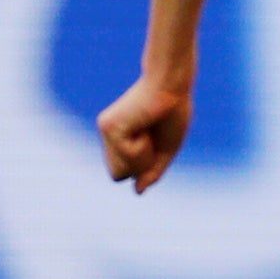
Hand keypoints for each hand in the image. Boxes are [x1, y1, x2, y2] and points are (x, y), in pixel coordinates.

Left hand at [98, 75, 193, 192]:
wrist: (172, 87)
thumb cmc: (173, 113)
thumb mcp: (166, 149)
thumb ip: (153, 171)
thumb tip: (138, 191)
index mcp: (119, 139)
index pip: (122, 173)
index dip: (141, 167)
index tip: (154, 143)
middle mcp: (108, 135)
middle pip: (117, 175)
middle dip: (139, 165)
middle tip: (150, 139)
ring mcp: (106, 131)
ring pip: (120, 170)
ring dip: (142, 157)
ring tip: (148, 131)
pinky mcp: (109, 127)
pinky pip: (127, 155)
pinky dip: (142, 148)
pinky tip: (144, 128)